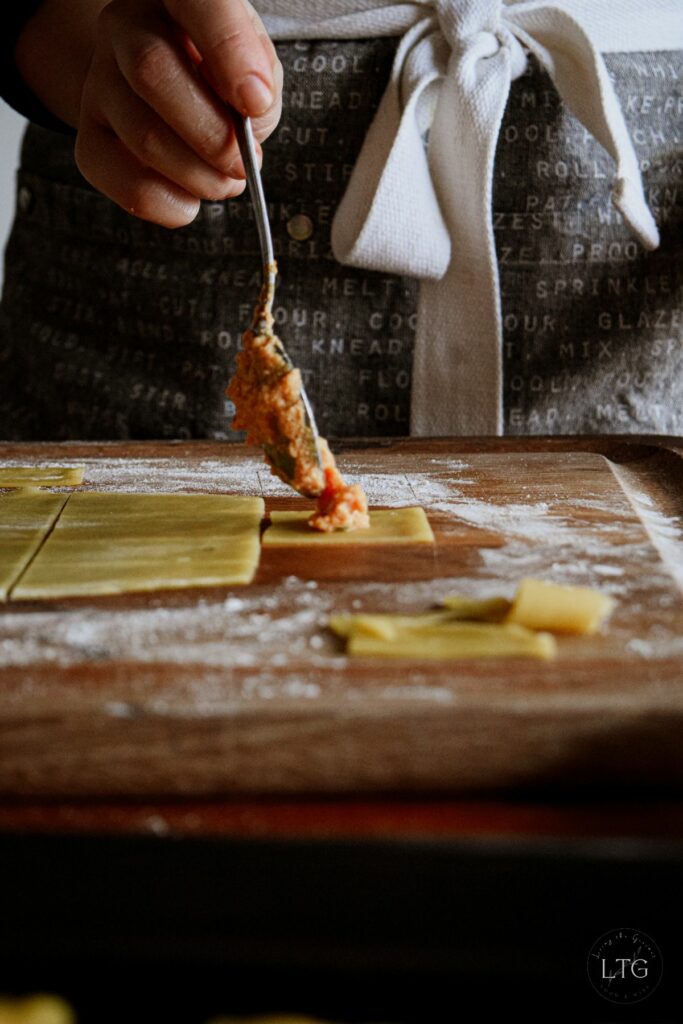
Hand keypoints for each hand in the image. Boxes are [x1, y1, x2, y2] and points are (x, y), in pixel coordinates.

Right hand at [73, 0, 281, 225]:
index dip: (229, 52)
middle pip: (152, 73)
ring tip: (226, 180)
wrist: (168, 83)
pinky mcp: (89, 136)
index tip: (256, 103)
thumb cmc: (221, 68)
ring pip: (143, 137)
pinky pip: (123, 181)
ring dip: (199, 176)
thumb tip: (245, 130)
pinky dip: (169, 204)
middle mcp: (125, 26)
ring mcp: (99, 82)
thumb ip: (259, 82)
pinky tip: (191, 199)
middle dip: (211, 134)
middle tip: (243, 163)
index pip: (196, 2)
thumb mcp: (253, 57)